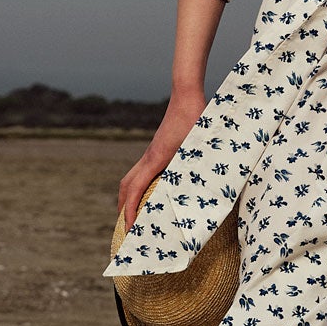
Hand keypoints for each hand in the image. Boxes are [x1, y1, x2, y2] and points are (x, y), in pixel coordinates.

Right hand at [116, 91, 206, 233]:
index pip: (134, 189)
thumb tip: (203, 193)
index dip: (130, 210)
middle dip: (123, 207)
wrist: (187, 96)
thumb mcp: (198, 147)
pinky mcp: (158, 149)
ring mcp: (151, 153)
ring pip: (132, 177)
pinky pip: (142, 171)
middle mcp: (149, 157)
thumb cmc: (195, 119)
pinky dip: (140, 185)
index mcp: (155, 159)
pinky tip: (153, 193)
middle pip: (126, 185)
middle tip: (127, 229)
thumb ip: (197, 167)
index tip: (129, 228)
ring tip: (135, 215)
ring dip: (129, 196)